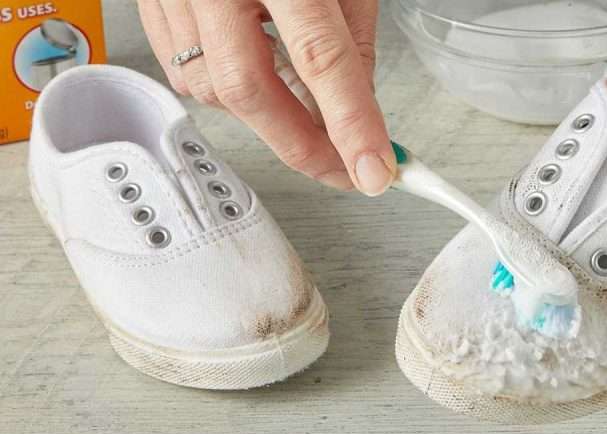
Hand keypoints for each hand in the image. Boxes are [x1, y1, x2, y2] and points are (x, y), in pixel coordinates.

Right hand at [137, 0, 395, 194]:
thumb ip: (351, 41)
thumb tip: (357, 110)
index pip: (320, 56)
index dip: (351, 123)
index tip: (375, 169)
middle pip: (250, 88)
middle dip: (303, 145)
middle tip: (344, 168)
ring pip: (215, 89)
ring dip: (268, 118)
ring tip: (308, 119)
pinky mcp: (155, 6)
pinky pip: (191, 74)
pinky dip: (234, 94)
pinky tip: (262, 86)